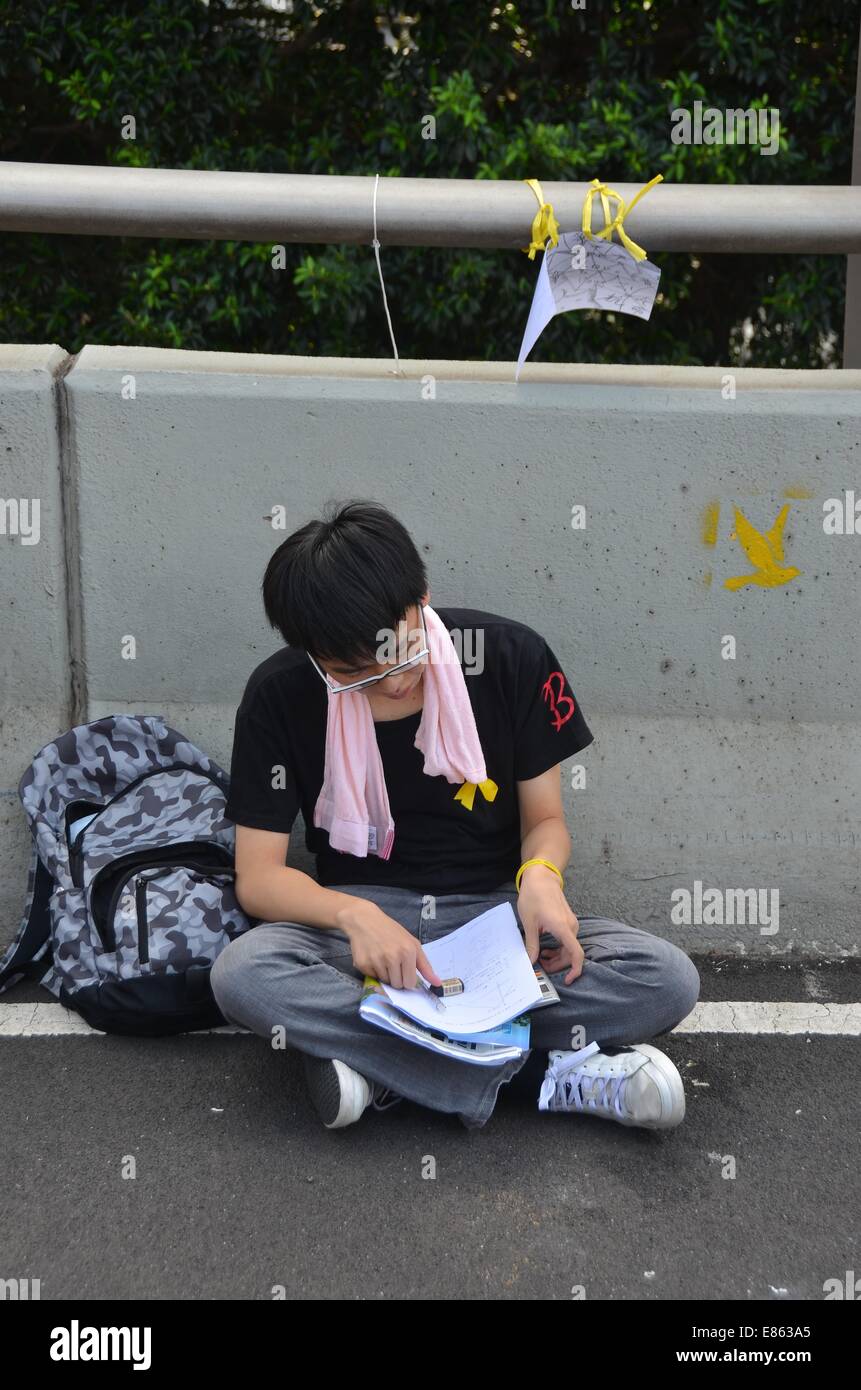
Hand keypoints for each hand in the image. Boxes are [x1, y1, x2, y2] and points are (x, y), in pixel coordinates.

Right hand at [336, 898, 442, 990]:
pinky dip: (373, 971)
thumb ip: (425, 966)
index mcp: (407, 952)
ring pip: (385, 982)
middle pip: (398, 985)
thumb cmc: (391, 931)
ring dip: (385, 974)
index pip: (410, 983)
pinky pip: (372, 977)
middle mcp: (392, 957)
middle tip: (393, 964)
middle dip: (397, 978)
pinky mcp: (363, 964)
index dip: (408, 979)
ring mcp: (376, 961)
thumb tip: (438, 983)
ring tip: (382, 958)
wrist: (365, 920)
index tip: (405, 972)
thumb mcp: (412, 944)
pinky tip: (373, 957)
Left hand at [517, 865, 583, 984]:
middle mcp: (571, 926)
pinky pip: (567, 940)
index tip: (567, 980)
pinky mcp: (567, 921)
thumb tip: (531, 962)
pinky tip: (545, 947)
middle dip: (558, 964)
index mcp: (562, 927)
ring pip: (569, 947)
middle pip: (571, 954)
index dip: (574, 970)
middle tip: (542, 967)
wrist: (542, 877)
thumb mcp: (529, 922)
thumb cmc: (534, 896)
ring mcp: (571, 923)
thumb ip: (532, 944)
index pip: (576, 953)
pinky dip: (558, 947)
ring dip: (557, 956)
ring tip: (541, 956)